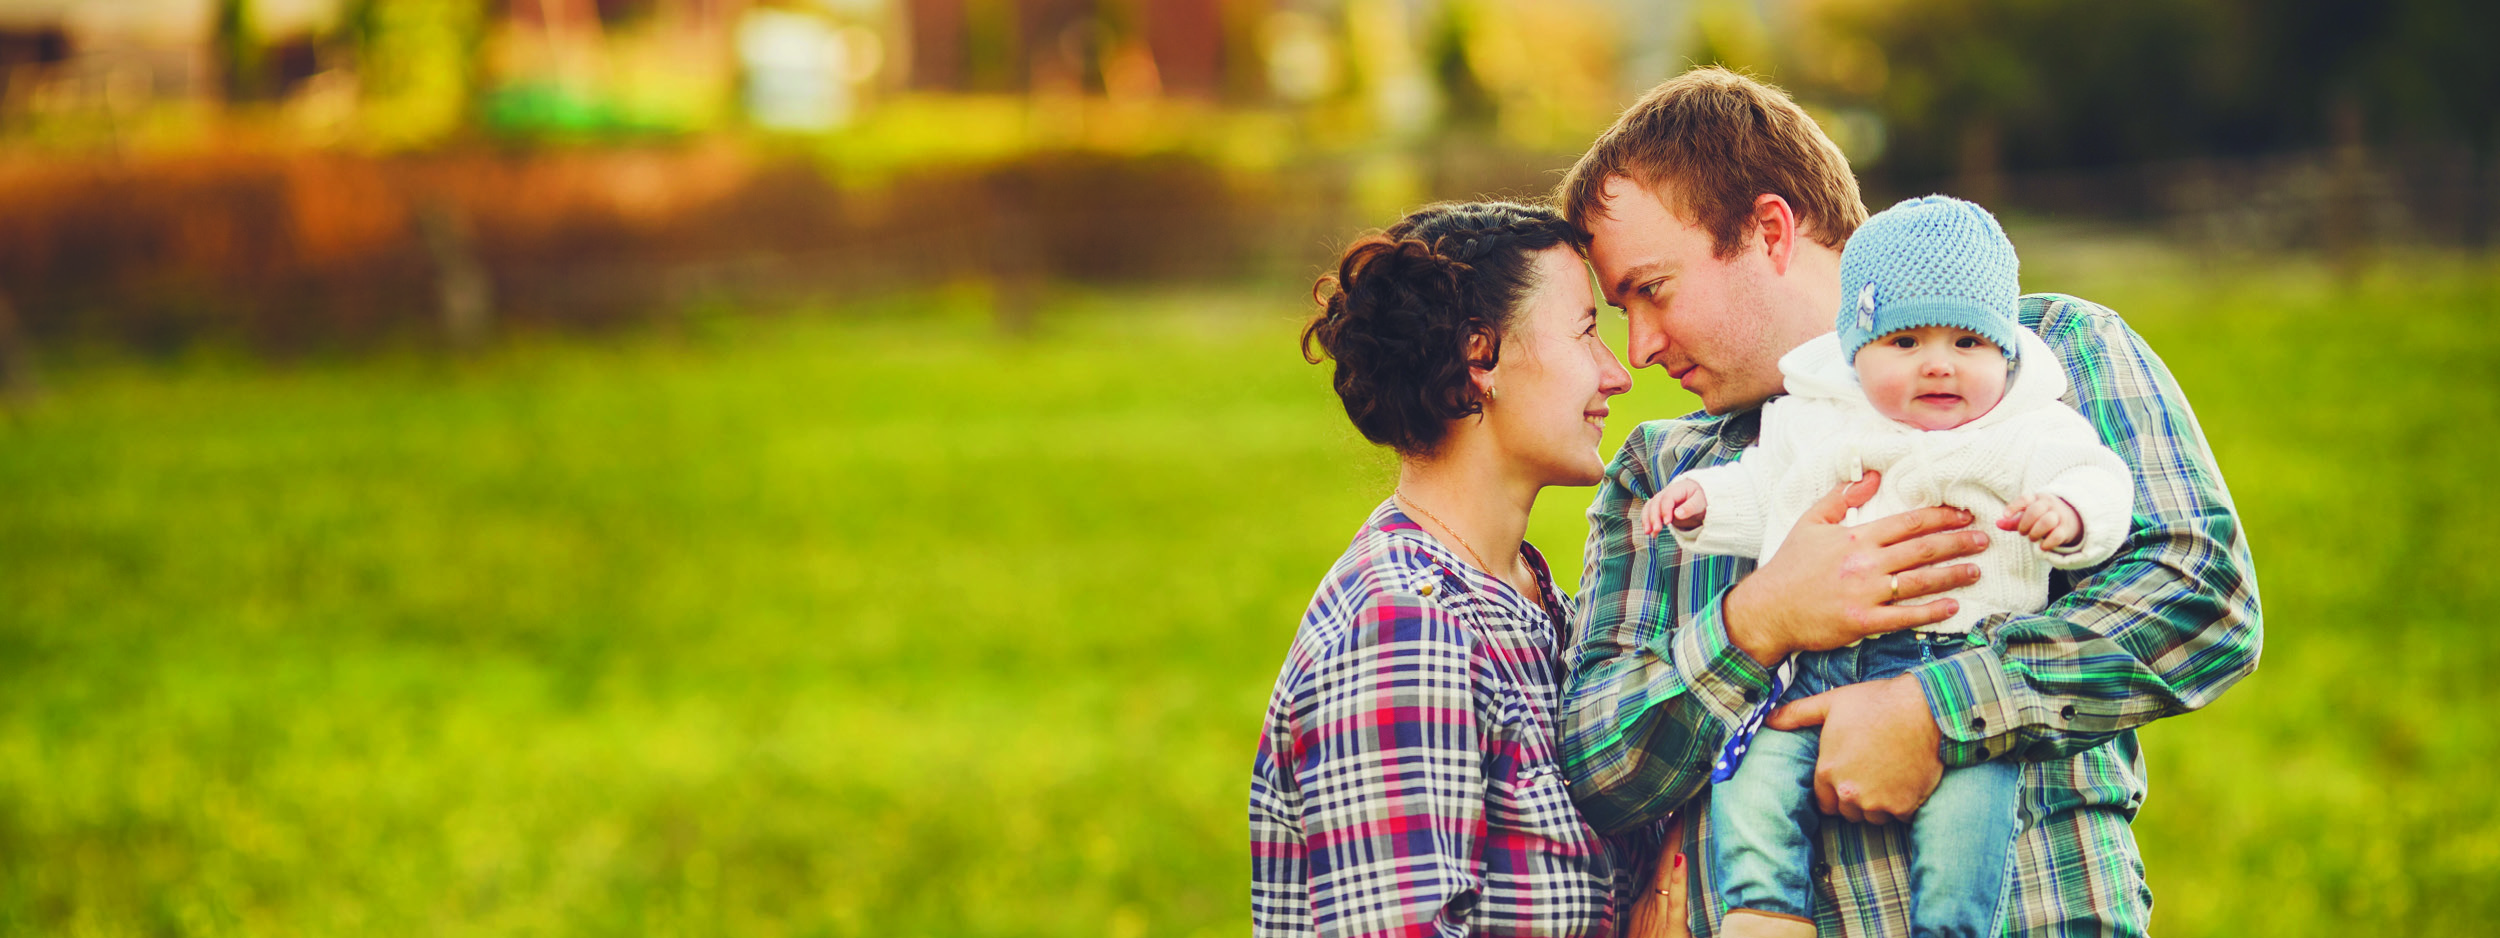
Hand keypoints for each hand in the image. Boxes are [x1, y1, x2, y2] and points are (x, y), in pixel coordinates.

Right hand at [1622, 815, 1691, 937]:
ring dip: (1671, 846)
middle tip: (1677, 803)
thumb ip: (1656, 908)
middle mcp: (1651, 904)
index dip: (1664, 842)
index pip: (1657, 866)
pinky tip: (1680, 858)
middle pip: (1660, 862)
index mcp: (1647, 903)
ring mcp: (1660, 915)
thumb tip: (1666, 885)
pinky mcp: (1672, 929)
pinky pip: (1676, 902)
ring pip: (1665, 874)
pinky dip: (1678, 880)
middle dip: (1668, 834)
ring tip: (1677, 818)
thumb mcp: (1643, 927)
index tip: (1671, 816)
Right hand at [1641, 478, 1708, 537]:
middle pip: (1656, 503)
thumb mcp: (1699, 502)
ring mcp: (1660, 498)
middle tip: (1657, 530)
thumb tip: (1677, 515)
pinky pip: (1648, 511)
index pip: (1668, 498)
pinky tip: (1648, 531)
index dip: (1665, 510)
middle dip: (1654, 517)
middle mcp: (1666, 492)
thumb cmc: (1699, 498)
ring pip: (1649, 506)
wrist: (1696, 496)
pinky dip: (1646, 521)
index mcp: (1678, 489)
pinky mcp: (1658, 506)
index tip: (1667, 522)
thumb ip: (1689, 507)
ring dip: (1647, 519)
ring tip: (1649, 532)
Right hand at [1723, 471, 1989, 667]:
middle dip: (1958, 542)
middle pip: (1923, 549)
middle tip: (1984, 540)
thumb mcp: (1810, 522)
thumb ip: (1842, 498)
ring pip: (1921, 581)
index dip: (1941, 517)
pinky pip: (1906, 616)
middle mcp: (1865, 563)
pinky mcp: (1864, 622)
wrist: (1768, 609)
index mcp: (1856, 537)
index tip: (1965, 515)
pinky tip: (1952, 607)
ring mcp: (1866, 594)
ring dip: (1953, 575)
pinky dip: (1931, 611)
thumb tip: (1872, 476)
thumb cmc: (1789, 567)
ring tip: (1976, 570)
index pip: (1909, 522)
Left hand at [1766, 674, 1944, 824]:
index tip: (1849, 776)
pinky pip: (1898, 817)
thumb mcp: (1831, 703)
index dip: (1835, 790)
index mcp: (1827, 771)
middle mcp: (1848, 792)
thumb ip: (1797, 714)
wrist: (1924, 708)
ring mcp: (1877, 803)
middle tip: (1871, 773)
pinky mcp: (1903, 807)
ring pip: (1872, 817)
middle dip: (1855, 798)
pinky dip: (1902, 805)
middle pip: (1847, 811)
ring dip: (1878, 804)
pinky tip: (1906, 780)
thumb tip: (1768, 718)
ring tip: (1888, 776)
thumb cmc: (1876, 702)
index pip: (1824, 801)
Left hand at [1999, 494, 2082, 550]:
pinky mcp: (2066, 529)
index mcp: (2036, 499)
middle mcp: (2049, 505)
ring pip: (2047, 521)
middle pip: (2035, 510)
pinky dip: (2048, 543)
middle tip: (2022, 533)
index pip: (2024, 499)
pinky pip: (2058, 535)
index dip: (2013, 507)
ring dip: (2036, 532)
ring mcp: (2059, 516)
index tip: (2005, 516)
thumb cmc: (2042, 517)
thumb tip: (1997, 523)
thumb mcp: (2027, 516)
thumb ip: (2013, 521)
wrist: (2070, 518)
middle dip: (2025, 524)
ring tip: (2032, 538)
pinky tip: (2042, 547)